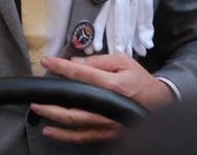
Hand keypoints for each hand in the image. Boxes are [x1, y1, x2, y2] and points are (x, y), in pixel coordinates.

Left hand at [32, 54, 174, 143]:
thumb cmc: (140, 80)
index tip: (47, 61)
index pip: (82, 74)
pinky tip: (51, 131)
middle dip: (51, 100)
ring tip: (38, 110)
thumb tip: (75, 62)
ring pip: (76, 124)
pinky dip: (66, 136)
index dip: (62, 67)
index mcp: (114, 84)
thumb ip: (98, 60)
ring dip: (54, 117)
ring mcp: (108, 123)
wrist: (161, 103)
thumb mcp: (123, 61)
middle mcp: (109, 106)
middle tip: (36, 95)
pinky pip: (84, 137)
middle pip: (74, 105)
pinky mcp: (108, 133)